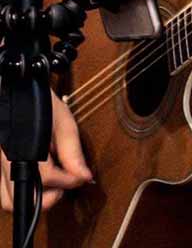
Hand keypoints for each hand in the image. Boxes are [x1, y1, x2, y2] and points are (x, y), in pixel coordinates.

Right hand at [1, 91, 91, 211]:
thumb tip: (84, 176)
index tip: (82, 177)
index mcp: (21, 147)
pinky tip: (41, 173)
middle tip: (65, 183)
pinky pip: (6, 189)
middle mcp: (3, 160)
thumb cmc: (39, 102)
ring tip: (54, 180)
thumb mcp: (62, 121)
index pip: (45, 178)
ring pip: (7, 200)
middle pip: (17, 200)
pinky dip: (25, 189)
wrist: (18, 90)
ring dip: (33, 197)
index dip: (69, 181)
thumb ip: (72, 151)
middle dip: (45, 197)